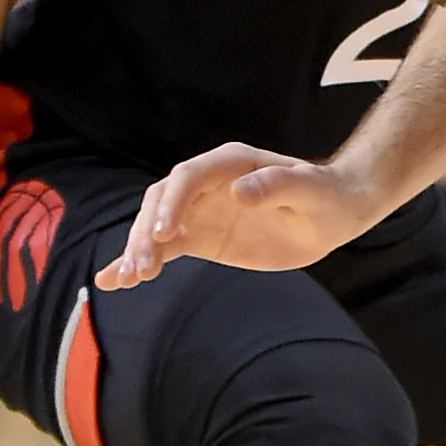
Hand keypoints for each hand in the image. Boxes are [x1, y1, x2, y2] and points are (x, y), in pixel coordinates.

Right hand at [99, 143, 371, 289]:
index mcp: (230, 164)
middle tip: (142, 267)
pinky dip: (139, 262)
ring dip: (138, 250)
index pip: (188, 178)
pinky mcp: (200, 237)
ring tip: (127, 280)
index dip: (173, 203)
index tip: (164, 233)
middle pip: (162, 202)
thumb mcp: (310, 191)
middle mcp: (207, 184)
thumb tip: (240, 192)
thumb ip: (278, 186)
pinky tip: (114, 281)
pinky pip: (163, 249)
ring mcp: (200, 211)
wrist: (331, 216)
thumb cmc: (324, 197)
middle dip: (147, 232)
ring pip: (155, 226)